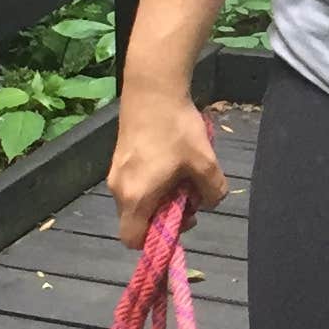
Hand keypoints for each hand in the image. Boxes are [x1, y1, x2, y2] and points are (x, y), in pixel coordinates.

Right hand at [106, 89, 229, 248]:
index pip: (133, 239)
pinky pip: (136, 184)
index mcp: (135, 197)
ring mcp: (116, 172)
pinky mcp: (120, 158)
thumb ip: (212, 191)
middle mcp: (119, 189)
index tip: (181, 220)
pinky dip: (154, 182)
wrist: (152, 87)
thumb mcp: (204, 162)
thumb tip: (210, 202)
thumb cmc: (176, 128)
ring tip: (183, 173)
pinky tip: (172, 160)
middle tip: (189, 194)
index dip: (156, 241)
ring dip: (161, 196)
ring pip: (138, 200)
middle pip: (138, 220)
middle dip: (165, 214)